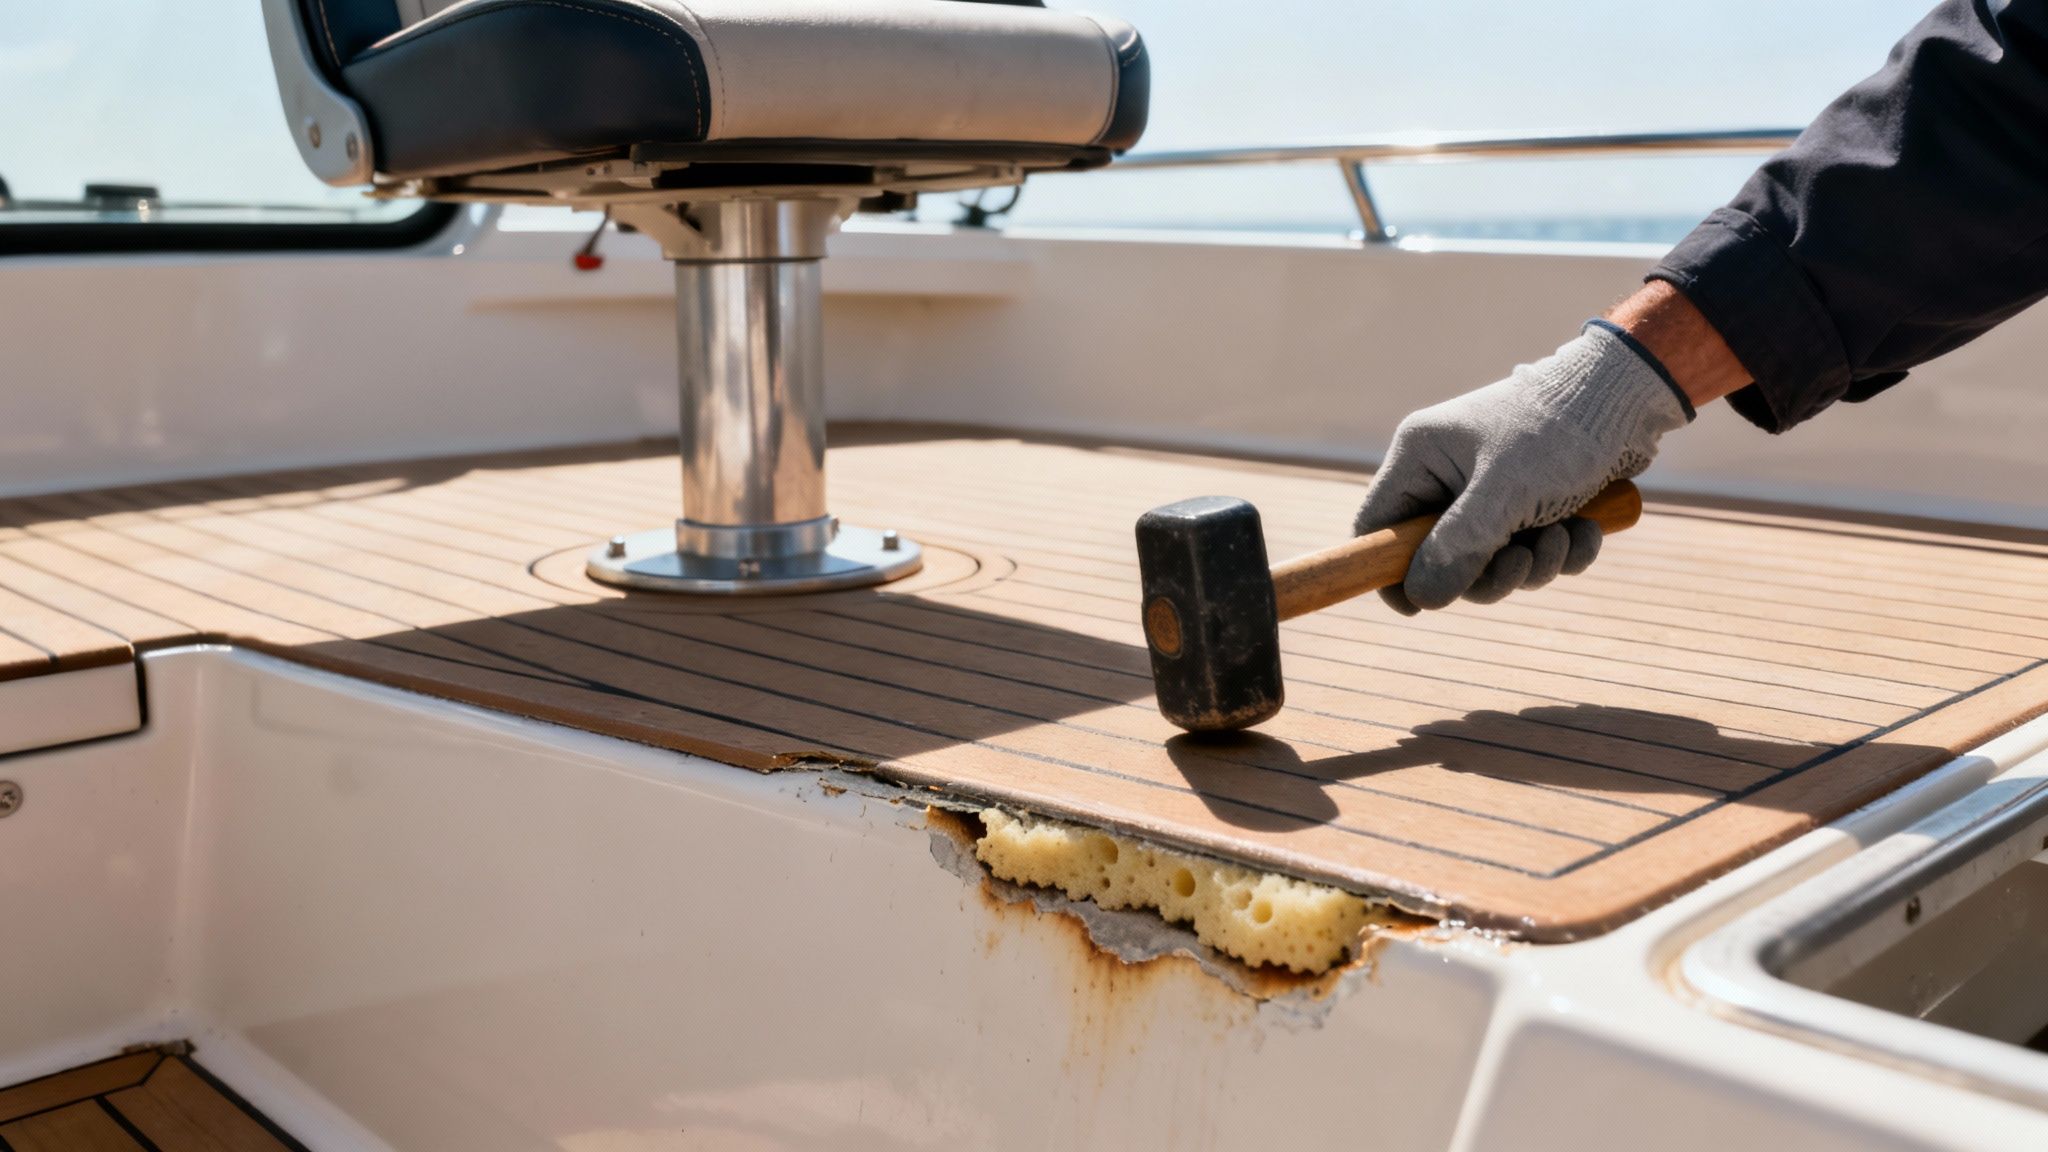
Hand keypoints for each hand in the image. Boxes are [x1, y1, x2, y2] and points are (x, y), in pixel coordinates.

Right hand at [1354, 321, 1691, 613]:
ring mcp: (1489, 491)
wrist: (1630, 398)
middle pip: (1437, 557)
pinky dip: (1559, 551)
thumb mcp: (1505, 491)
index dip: (1386, 570)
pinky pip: (1530, 553)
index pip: (1376, 525)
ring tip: (1563, 536)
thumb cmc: (1558, 430)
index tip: (1418, 606)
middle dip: (1487, 571)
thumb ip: (1457, 546)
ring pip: (1489, 562)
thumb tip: (1422, 599)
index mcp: (1422, 455)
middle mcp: (1448, 474)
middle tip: (1521, 562)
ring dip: (1532, 564)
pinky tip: (1586, 529)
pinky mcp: (1531, 504)